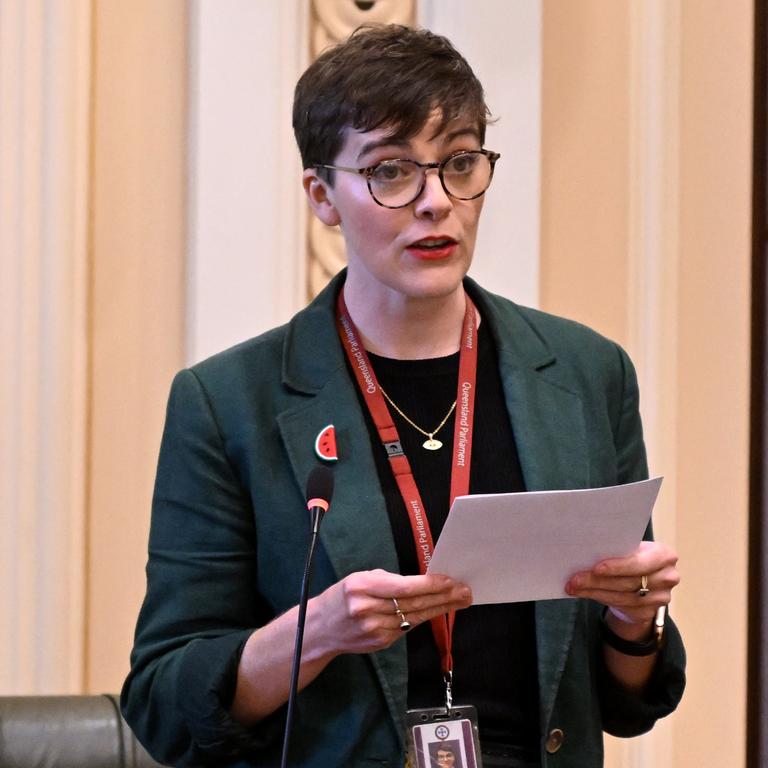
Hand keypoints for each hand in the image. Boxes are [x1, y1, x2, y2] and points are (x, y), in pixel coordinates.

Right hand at [312, 569, 471, 656]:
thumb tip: (420, 582)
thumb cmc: (343, 596)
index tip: (449, 580)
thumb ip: (388, 581)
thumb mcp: (360, 579)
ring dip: (439, 608)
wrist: (320, 629)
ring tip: (459, 600)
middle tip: (465, 591)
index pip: (403, 587)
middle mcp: (367, 609)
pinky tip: (436, 610)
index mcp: (361, 587)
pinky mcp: (380, 643)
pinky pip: (407, 628)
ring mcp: (374, 629)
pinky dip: (422, 618)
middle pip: (413, 603)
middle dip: (443, 597)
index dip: (429, 584)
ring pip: (414, 617)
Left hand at [565, 541, 678, 637]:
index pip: (640, 563)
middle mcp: (667, 577)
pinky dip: (598, 598)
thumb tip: (585, 549)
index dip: (618, 566)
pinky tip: (584, 593)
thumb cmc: (633, 558)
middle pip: (628, 582)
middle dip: (597, 580)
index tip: (596, 567)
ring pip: (621, 596)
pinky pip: (620, 606)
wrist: (645, 581)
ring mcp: (660, 598)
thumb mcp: (631, 549)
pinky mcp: (648, 612)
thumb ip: (618, 549)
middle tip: (574, 579)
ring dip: (593, 591)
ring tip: (573, 586)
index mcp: (664, 555)